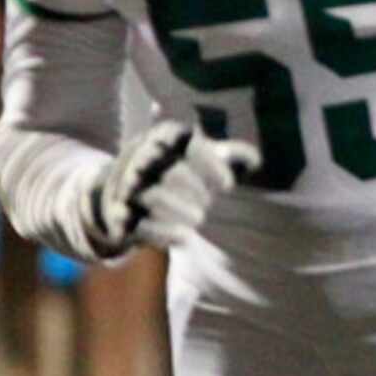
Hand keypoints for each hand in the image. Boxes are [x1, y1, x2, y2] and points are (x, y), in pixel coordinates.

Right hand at [83, 120, 259, 257]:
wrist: (121, 192)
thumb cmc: (172, 170)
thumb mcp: (196, 156)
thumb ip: (226, 154)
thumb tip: (255, 160)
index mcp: (161, 137)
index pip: (188, 145)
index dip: (211, 165)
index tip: (229, 185)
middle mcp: (140, 156)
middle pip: (172, 172)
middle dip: (196, 190)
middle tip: (209, 202)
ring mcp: (126, 185)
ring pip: (154, 196)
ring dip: (181, 210)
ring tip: (198, 218)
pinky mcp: (120, 213)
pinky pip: (140, 223)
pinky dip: (163, 232)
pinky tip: (184, 237)